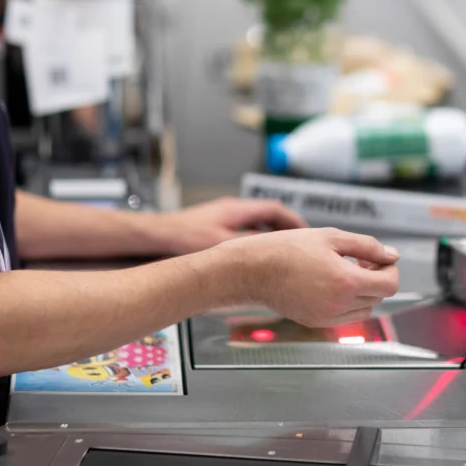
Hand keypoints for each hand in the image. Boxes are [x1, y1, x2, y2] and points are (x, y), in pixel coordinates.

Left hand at [152, 197, 306, 254]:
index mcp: (239, 209)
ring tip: (281, 250)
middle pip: (269, 214)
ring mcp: (223, 216)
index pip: (277, 209)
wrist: (158, 235)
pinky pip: (244, 230)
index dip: (295, 221)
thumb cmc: (186, 237)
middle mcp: (233, 209)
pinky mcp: (214, 225)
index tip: (307, 232)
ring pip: (256, 223)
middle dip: (286, 228)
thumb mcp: (225, 244)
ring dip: (271, 234)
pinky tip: (254, 255)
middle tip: (299, 242)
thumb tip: (277, 249)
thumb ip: (253, 246)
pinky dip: (256, 240)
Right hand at [222, 228, 400, 326]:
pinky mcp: (316, 322)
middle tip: (360, 258)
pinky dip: (347, 301)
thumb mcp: (331, 237)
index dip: (389, 268)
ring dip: (363, 291)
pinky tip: (331, 282)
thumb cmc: (287, 249)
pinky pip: (345, 315)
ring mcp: (327, 317)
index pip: (390, 284)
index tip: (378, 257)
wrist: (253, 270)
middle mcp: (339, 305)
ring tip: (344, 269)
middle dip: (376, 277)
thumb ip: (367, 245)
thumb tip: (392, 255)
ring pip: (364, 309)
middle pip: (379, 296)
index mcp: (346, 282)